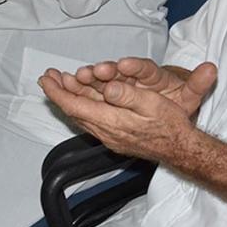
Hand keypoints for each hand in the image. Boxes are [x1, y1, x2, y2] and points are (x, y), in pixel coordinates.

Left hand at [38, 59, 217, 162]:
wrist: (181, 149)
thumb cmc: (170, 125)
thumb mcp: (152, 104)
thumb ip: (129, 96)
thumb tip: (108, 87)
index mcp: (112, 121)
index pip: (75, 106)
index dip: (58, 92)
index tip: (46, 79)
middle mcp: (106, 132)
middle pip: (73, 112)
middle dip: (59, 93)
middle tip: (48, 77)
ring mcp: (109, 137)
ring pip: (81, 117)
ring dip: (68, 99)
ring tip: (60, 83)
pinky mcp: (115, 138)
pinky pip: (90, 121)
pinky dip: (81, 106)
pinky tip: (82, 100)